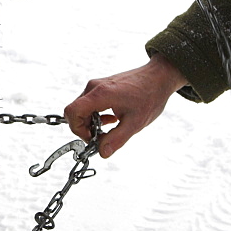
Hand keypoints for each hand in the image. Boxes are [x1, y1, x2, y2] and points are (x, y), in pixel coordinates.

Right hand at [64, 53, 187, 157]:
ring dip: (91, 122)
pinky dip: (95, 115)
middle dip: (85, 128)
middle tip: (102, 137)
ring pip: (81, 109)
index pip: (72, 112)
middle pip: (75, 112)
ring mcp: (96, 85)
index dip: (77, 129)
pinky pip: (88, 103)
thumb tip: (102, 152)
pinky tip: (111, 118)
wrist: (158, 77)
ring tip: (110, 126)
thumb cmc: (150, 96)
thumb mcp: (135, 123)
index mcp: (100, 95)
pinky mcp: (100, 86)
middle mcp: (94, 87)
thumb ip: (116, 139)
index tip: (92, 138)